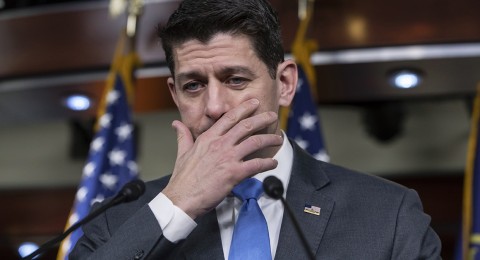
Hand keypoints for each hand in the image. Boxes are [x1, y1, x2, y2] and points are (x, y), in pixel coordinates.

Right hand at [162, 98, 282, 218]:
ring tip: (278, 138)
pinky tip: (273, 163)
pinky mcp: (234, 173)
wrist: (182, 198)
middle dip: (262, 119)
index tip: (254, 103)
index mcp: (208, 138)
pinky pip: (256, 165)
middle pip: (246, 126)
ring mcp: (228, 158)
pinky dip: (267, 163)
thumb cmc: (182, 178)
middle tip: (272, 115)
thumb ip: (183, 136)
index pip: (229, 118)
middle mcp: (220, 144)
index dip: (244, 108)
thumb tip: (176, 124)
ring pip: (254, 142)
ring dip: (269, 139)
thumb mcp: (182, 152)